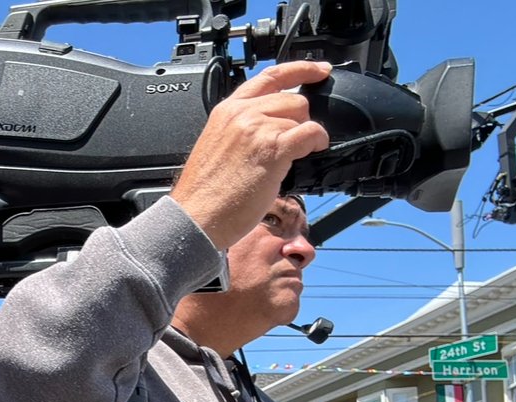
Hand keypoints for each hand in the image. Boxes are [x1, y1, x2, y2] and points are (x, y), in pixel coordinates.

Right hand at [170, 60, 330, 250]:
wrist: (197, 217)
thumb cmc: (204, 194)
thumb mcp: (218, 147)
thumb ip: (241, 130)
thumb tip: (271, 130)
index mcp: (227, 111)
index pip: (269, 76)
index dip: (300, 70)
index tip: (318, 70)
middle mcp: (242, 114)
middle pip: (291, 98)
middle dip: (300, 118)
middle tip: (295, 140)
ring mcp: (257, 129)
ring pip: (302, 115)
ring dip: (304, 135)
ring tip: (294, 155)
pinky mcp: (273, 148)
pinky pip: (310, 132)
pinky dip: (318, 140)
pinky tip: (314, 149)